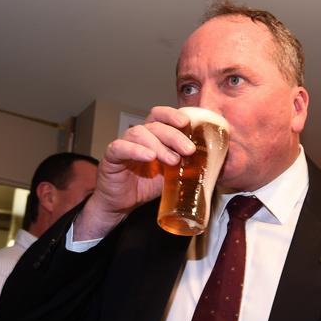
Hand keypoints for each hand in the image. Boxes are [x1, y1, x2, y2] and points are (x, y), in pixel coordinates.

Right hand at [74, 106, 195, 239]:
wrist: (121, 204)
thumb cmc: (145, 186)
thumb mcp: (170, 175)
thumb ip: (185, 166)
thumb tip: (209, 163)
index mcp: (152, 136)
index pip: (161, 116)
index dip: (173, 115)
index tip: (187, 123)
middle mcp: (138, 136)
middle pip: (155, 124)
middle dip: (174, 135)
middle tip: (188, 149)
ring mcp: (123, 144)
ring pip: (139, 133)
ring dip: (159, 145)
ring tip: (172, 160)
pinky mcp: (111, 157)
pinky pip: (120, 147)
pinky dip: (136, 150)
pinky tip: (149, 157)